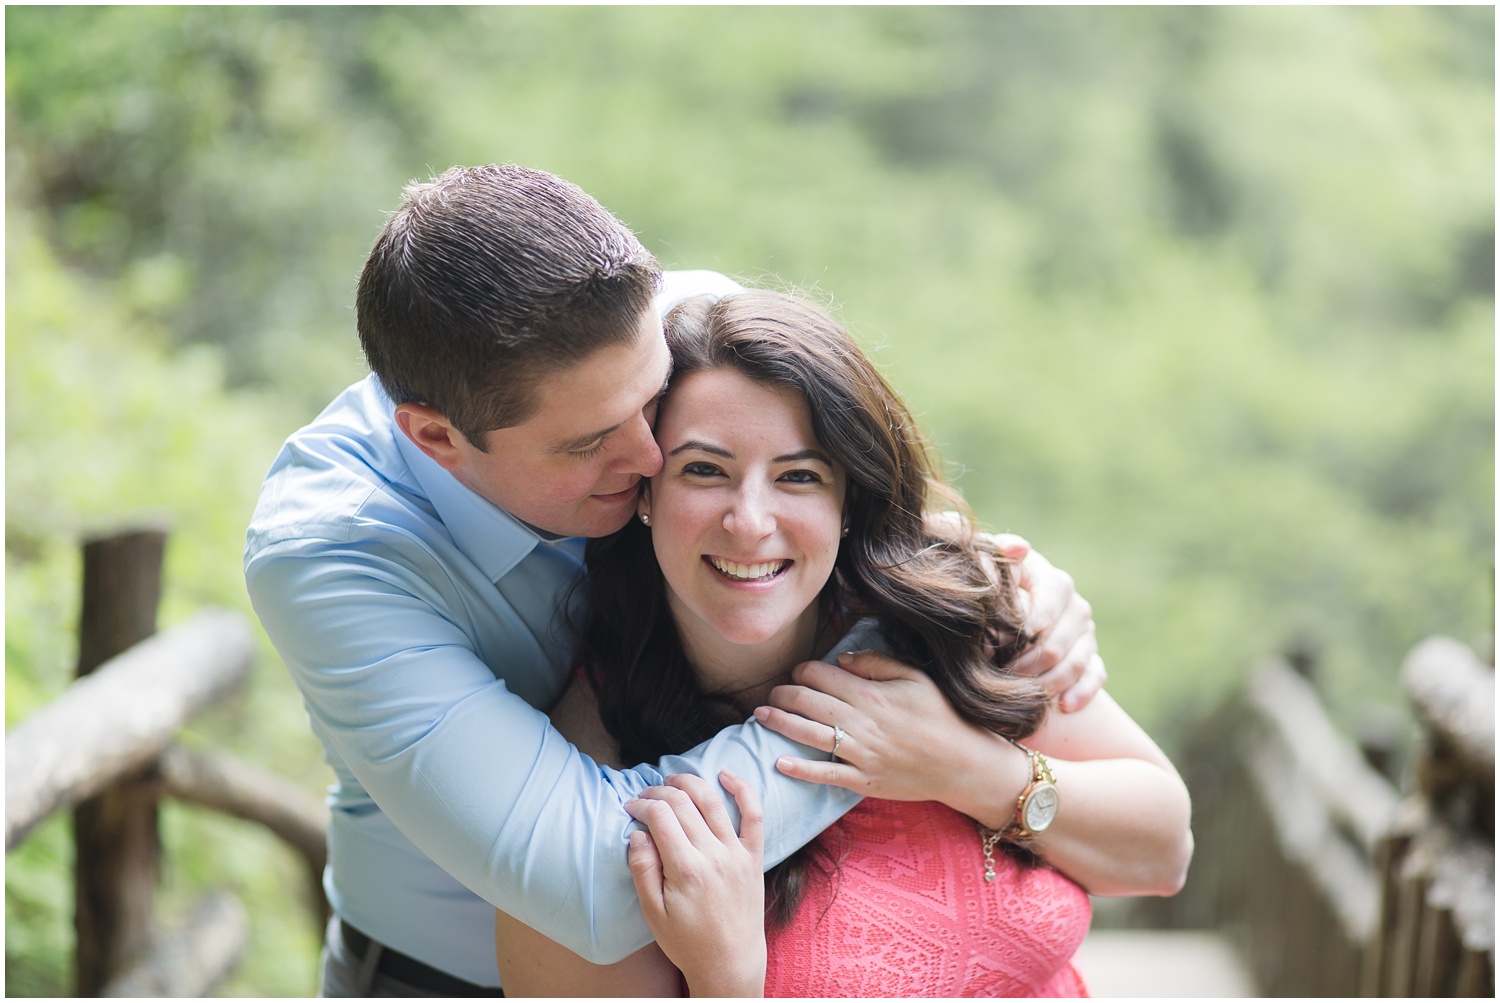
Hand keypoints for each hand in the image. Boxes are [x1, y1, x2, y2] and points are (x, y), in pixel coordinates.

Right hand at [626, 771, 765, 997]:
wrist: (730, 963)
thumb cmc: (688, 942)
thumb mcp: (653, 913)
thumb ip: (643, 869)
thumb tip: (638, 833)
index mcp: (687, 869)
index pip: (661, 817)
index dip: (641, 805)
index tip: (630, 808)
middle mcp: (714, 855)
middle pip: (683, 804)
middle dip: (659, 793)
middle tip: (645, 796)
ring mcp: (737, 854)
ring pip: (713, 801)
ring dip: (690, 783)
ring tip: (672, 781)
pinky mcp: (754, 857)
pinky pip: (754, 815)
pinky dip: (743, 790)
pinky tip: (726, 774)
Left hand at [754, 651, 1030, 826]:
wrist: (963, 763)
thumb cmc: (941, 715)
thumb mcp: (916, 678)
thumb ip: (878, 663)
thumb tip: (843, 658)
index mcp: (872, 695)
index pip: (822, 676)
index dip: (803, 671)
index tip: (797, 672)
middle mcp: (861, 723)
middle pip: (807, 703)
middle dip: (783, 695)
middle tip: (770, 694)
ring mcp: (861, 754)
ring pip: (809, 735)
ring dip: (780, 724)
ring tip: (761, 717)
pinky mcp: (864, 781)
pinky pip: (825, 775)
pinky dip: (800, 769)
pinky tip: (779, 762)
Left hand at [989, 533, 1104, 711]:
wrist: (993, 614)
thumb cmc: (984, 586)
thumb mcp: (983, 565)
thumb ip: (994, 555)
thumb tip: (1020, 548)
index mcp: (1052, 580)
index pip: (1053, 598)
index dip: (1031, 624)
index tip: (1006, 642)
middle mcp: (1074, 605)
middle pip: (1062, 638)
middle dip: (1031, 661)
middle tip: (1004, 674)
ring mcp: (1084, 634)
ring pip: (1077, 662)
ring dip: (1050, 681)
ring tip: (1024, 694)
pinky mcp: (1090, 657)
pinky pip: (1095, 676)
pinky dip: (1083, 692)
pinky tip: (1065, 705)